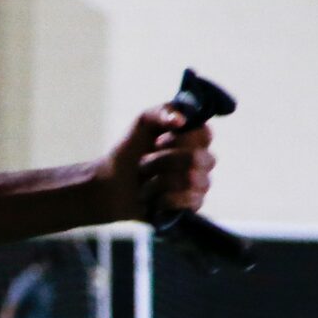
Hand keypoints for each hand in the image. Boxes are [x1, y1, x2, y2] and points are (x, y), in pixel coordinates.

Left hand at [98, 105, 213, 221]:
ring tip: (145, 182)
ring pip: (190, 180)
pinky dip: (164, 199)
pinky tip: (154, 199)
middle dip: (161, 161)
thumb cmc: (131, 150)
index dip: (178, 139)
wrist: (112, 184)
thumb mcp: (143, 122)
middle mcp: (203, 160)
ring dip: (158, 181)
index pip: (204, 134)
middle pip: (195, 159)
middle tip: (144, 163)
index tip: (158, 141)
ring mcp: (200, 184)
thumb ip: (162, 112)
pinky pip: (189, 201)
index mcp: (196, 138)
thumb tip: (181, 120)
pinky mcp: (192, 206)